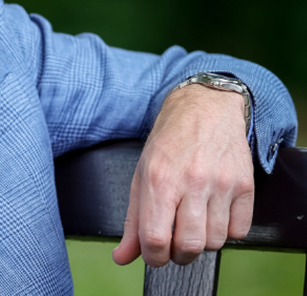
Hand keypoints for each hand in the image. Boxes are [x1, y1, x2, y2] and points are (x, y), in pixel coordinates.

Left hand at [112, 84, 254, 266]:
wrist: (205, 109)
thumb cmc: (169, 142)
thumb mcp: (141, 176)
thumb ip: (133, 221)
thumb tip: (122, 256)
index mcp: (159, 180)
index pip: (156, 238)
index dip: (153, 257)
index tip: (154, 255)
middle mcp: (192, 182)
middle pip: (189, 246)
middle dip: (179, 254)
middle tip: (174, 242)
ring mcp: (221, 184)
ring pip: (215, 242)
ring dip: (202, 242)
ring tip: (193, 223)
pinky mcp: (245, 186)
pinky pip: (239, 232)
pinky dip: (226, 232)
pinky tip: (214, 215)